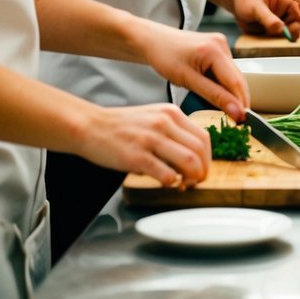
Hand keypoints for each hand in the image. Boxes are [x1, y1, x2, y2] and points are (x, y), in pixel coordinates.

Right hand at [79, 102, 210, 187]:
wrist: (92, 126)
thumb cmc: (122, 126)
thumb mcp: (153, 118)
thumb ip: (173, 131)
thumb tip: (191, 155)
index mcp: (171, 113)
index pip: (203, 137)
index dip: (207, 158)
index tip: (203, 169)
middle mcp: (164, 123)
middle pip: (200, 150)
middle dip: (203, 170)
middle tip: (196, 181)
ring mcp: (151, 139)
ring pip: (188, 160)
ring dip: (191, 178)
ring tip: (184, 184)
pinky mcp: (137, 156)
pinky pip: (165, 173)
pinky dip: (171, 182)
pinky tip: (166, 183)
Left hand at [139, 22, 249, 120]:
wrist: (154, 40)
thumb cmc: (165, 58)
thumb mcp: (187, 80)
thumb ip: (213, 95)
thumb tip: (235, 110)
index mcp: (214, 50)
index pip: (235, 82)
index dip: (240, 103)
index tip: (242, 122)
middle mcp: (221, 44)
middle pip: (238, 78)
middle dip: (240, 100)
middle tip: (239, 122)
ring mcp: (221, 44)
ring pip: (233, 75)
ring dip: (233, 93)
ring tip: (230, 114)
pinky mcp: (218, 48)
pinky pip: (227, 70)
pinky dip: (225, 85)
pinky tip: (220, 97)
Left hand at [211, 0, 299, 39]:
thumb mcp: (256, 7)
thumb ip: (268, 18)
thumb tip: (281, 29)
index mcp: (288, 4)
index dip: (297, 29)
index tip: (287, 35)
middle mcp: (285, 16)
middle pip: (294, 32)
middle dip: (286, 38)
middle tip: (274, 38)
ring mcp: (277, 25)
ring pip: (283, 39)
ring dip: (276, 42)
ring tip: (263, 36)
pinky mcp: (269, 33)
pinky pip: (272, 43)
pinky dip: (268, 45)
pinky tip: (258, 38)